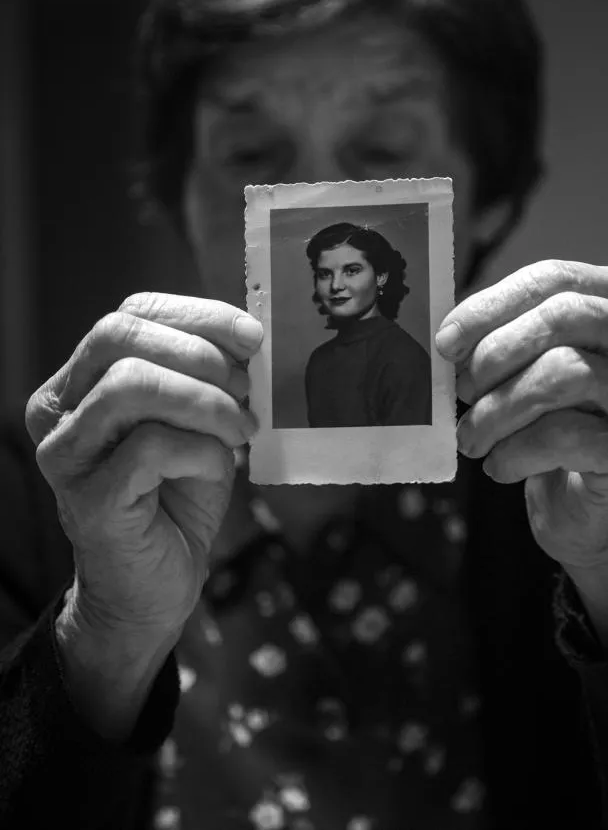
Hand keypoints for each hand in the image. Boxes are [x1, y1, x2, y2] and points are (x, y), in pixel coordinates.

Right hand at [25, 293, 262, 639]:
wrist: (154, 588)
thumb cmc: (176, 497)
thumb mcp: (196, 422)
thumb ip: (207, 376)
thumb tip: (247, 338)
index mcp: (81, 380)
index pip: (131, 314)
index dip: (198, 315)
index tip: (253, 338)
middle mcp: (58, 409)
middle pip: (117, 335)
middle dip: (198, 354)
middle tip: (246, 390)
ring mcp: (65, 454)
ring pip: (129, 384)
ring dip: (204, 401)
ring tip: (239, 430)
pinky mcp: (85, 498)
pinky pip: (150, 446)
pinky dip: (202, 450)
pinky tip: (220, 468)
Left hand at [435, 261, 607, 573]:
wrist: (587, 501)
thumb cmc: (556, 419)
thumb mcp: (531, 363)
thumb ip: (501, 335)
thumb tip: (450, 338)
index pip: (555, 278)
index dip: (491, 305)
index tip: (446, 341)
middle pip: (566, 317)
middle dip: (497, 352)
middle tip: (460, 390)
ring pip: (564, 373)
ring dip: (497, 409)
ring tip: (471, 436)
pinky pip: (564, 436)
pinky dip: (515, 452)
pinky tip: (499, 465)